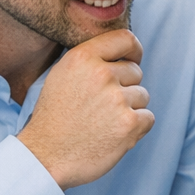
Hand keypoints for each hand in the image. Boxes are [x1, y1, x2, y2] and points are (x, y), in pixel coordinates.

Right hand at [17, 29, 154, 188]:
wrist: (46, 156)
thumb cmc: (55, 118)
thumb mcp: (62, 76)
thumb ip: (91, 61)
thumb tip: (122, 52)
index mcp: (82, 58)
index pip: (125, 38)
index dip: (133, 50)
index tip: (132, 59)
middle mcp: (101, 74)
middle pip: (135, 71)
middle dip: (125, 87)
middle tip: (102, 105)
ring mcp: (117, 99)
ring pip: (143, 96)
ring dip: (130, 108)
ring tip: (104, 121)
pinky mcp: (130, 123)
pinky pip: (148, 117)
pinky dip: (136, 127)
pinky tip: (113, 133)